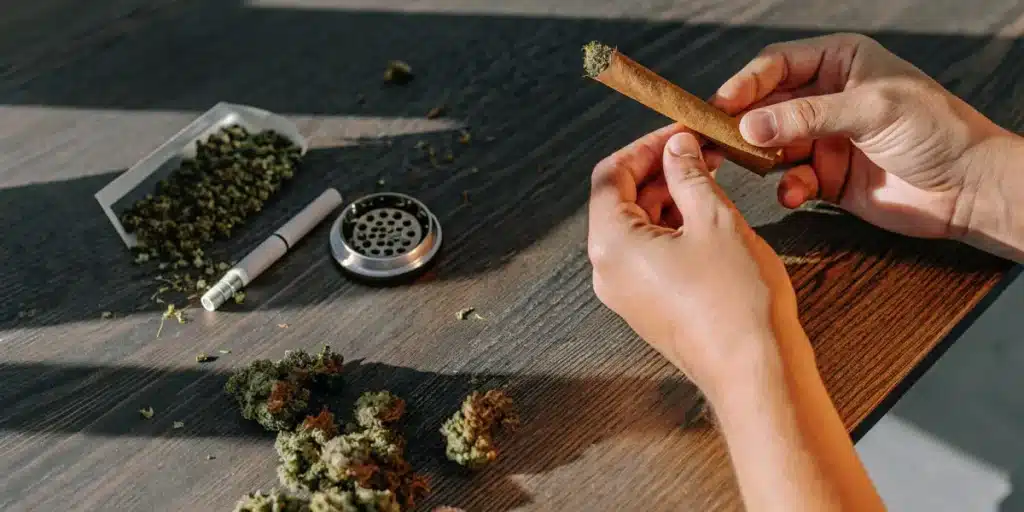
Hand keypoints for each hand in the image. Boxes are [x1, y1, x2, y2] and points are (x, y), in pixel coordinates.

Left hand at [587, 125, 806, 399]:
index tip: (680, 132)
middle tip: (701, 148)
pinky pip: (651, 255)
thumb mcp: (715, 219)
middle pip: (620, 201)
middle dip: (660, 170)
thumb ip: (688, 175)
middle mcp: (608, 271)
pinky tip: (708, 212)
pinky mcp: (648, 308)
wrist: (755, 372)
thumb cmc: (735, 299)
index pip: (610, 176)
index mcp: (611, 245)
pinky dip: (674, 228)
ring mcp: (626, 293)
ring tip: (711, 175)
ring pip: (638, 227)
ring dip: (670, 197)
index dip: (645, 147)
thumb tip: (676, 147)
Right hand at [710, 32, 1008, 239]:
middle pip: (766, 106)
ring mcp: (825, 139)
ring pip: (772, 145)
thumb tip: (749, 126)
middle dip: (742, 125)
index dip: (746, 84)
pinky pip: (791, 179)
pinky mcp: (827, 177)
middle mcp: (827, 98)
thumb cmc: (934, 132)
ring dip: (759, 159)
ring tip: (749, 169)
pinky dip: (787, 188)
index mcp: (840, 63)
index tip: (721, 105)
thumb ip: (807, 117)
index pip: (778, 65)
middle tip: (714, 142)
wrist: (969, 189)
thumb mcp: (870, 110)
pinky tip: (793, 194)